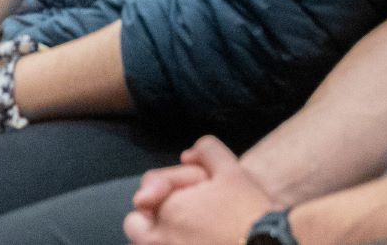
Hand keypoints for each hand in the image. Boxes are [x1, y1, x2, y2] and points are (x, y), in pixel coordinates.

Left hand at [124, 137, 271, 244]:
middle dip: (152, 218)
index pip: (148, 190)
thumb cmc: (250, 214)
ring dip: (163, 238)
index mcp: (165, 210)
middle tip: (184, 217)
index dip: (176, 184)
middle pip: (136, 226)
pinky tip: (200, 242)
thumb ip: (205, 150)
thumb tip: (187, 155)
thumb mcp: (231, 170)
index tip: (202, 190)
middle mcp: (158, 241)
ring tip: (194, 234)